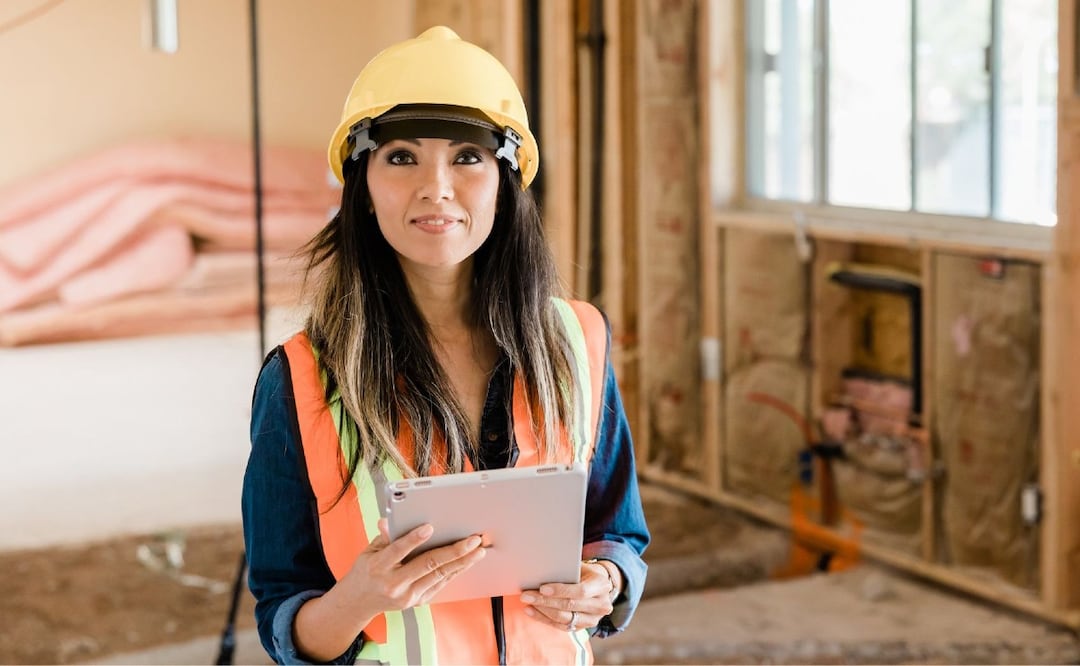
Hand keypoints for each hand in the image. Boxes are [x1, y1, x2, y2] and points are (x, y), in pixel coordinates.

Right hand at [340, 518, 486, 612]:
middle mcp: (394, 584)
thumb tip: (389, 520)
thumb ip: (385, 536)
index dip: (414, 539)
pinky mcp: (417, 601)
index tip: (430, 527)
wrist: (359, 602)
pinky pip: (440, 584)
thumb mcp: (369, 550)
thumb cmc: (366, 570)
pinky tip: (468, 561)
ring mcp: (407, 596)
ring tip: (479, 550)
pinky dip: (455, 571)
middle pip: (427, 565)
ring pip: (439, 576)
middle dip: (454, 551)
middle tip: (473, 540)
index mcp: (378, 567)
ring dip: (462, 562)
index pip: (397, 551)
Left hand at [520, 560, 616, 630]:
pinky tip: (531, 611)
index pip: (581, 591)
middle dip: (545, 601)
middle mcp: (601, 605)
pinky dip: (544, 618)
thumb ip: (567, 569)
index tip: (542, 588)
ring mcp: (593, 619)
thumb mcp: (580, 566)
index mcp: (601, 585)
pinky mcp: (582, 627)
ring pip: (564, 618)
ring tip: (526, 602)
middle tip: (526, 595)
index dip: (560, 590)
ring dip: (542, 611)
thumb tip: (542, 569)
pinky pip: (560, 626)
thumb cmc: (585, 572)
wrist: (597, 586)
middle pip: (570, 605)